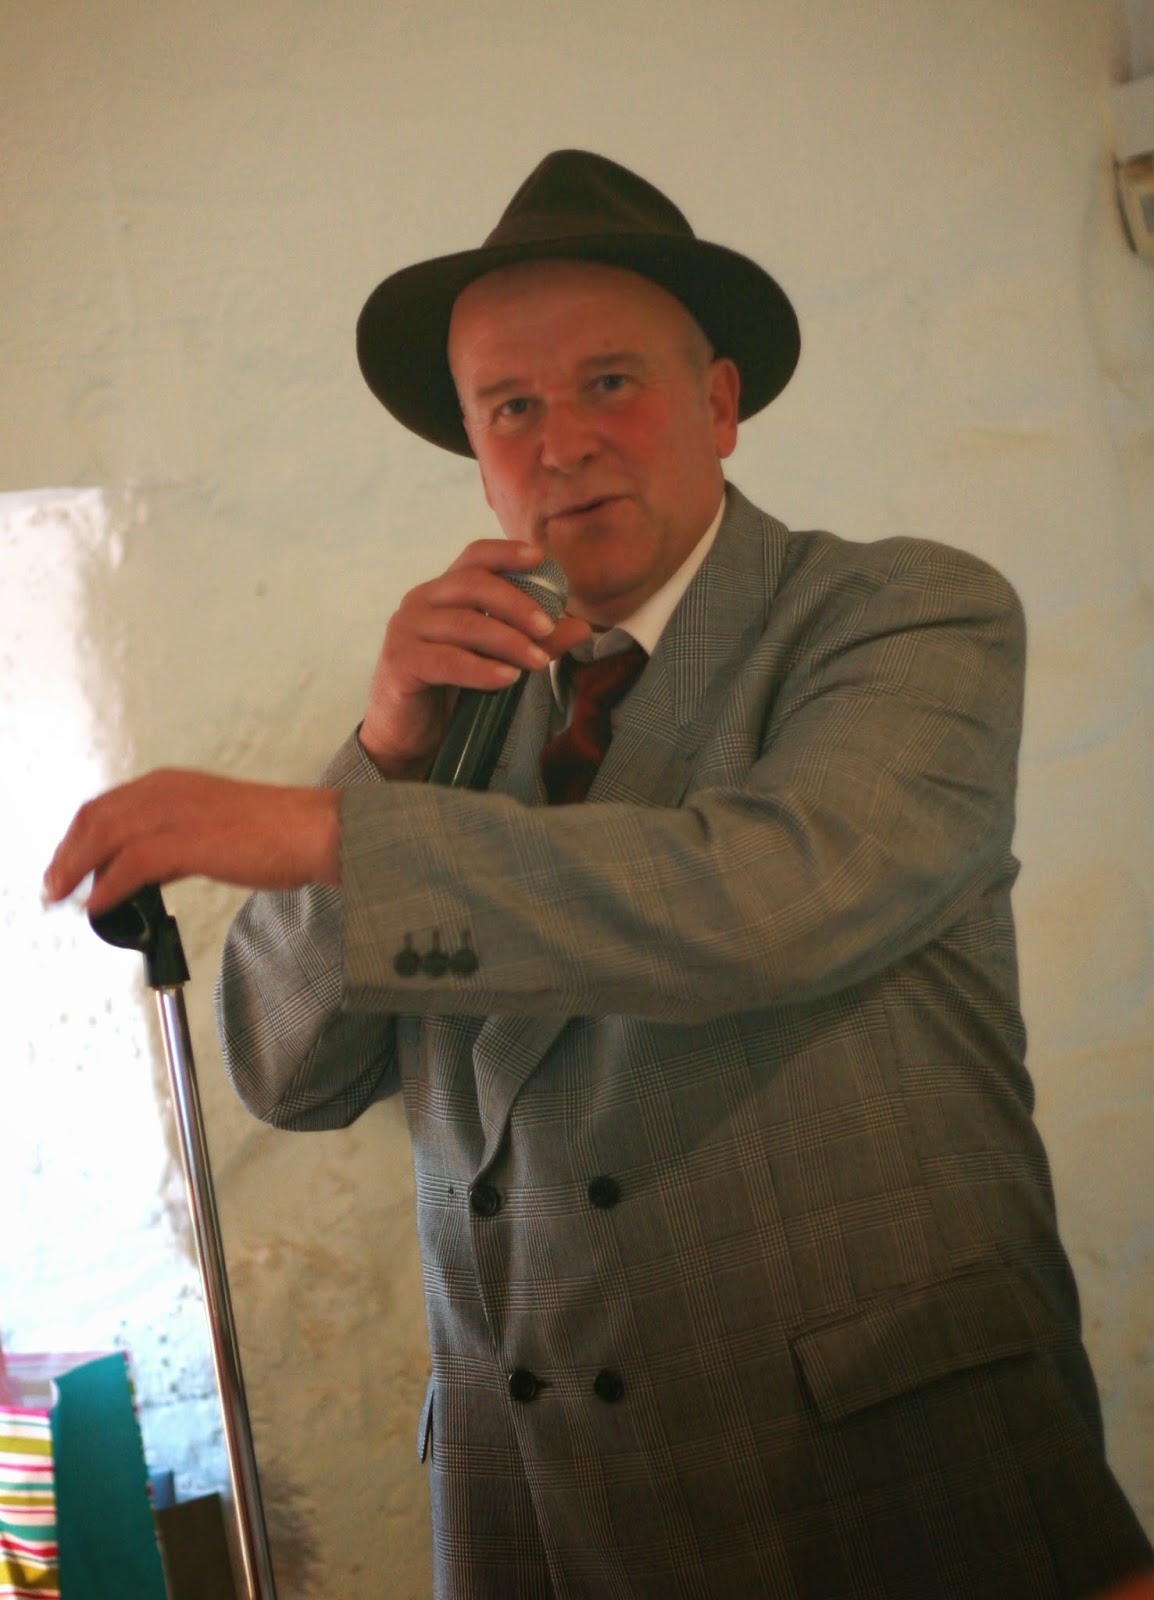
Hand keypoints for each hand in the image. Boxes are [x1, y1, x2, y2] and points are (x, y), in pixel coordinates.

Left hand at [43, 770, 340, 918]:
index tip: (64, 864)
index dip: (76, 837)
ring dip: (75, 871)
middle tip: (52, 886)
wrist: (315, 831)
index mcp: (171, 784)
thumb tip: (146, 871)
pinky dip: (108, 888)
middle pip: (94, 819)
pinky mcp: (188, 841)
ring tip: (63, 898)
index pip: (104, 806)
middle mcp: (166, 790)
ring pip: (103, 839)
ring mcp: (176, 814)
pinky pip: (130, 866)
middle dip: (65, 855)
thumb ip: (176, 843)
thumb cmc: (277, 832)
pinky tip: (100, 906)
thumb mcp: (213, 826)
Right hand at [359, 540, 590, 775]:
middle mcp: (420, 601)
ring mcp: (406, 630)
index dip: (506, 553)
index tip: (540, 557)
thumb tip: (581, 627)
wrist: (407, 734)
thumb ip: (534, 641)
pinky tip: (506, 679)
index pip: (475, 557)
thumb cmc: (451, 689)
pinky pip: (446, 661)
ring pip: (464, 624)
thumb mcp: (497, 659)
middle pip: (473, 584)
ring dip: (507, 641)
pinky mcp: (400, 662)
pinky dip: (481, 669)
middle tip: (548, 627)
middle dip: (517, 603)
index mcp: (443, 592)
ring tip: (537, 661)